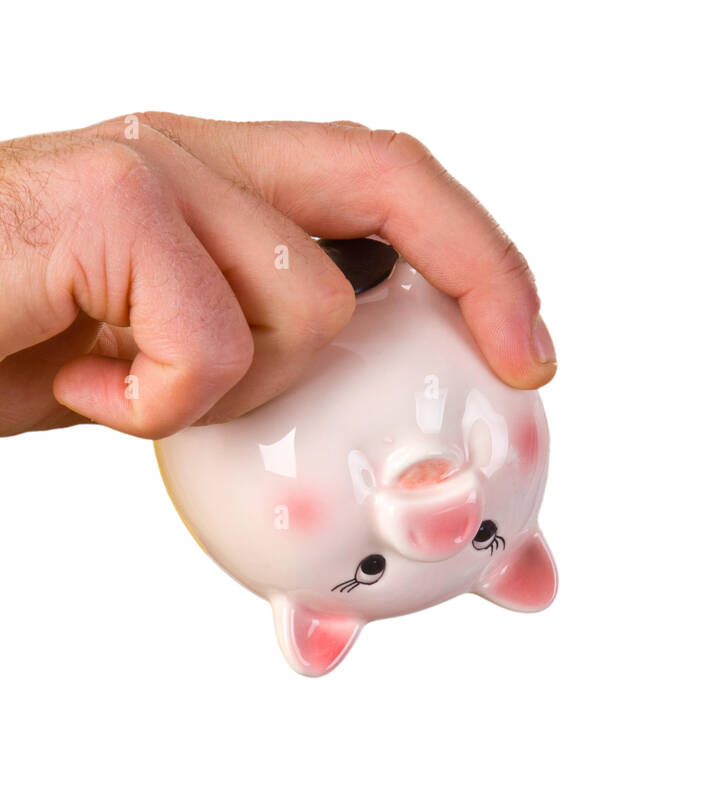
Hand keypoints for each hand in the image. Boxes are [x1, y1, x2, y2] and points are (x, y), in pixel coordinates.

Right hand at [0, 115, 555, 437]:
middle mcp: (198, 157)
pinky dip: (160, 404)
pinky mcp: (113, 196)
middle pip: (392, 176)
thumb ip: (267, 427)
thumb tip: (379, 556)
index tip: (529, 359)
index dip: (478, 261)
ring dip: (240, 394)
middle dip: (485, 271)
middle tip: (523, 365)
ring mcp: (155, 165)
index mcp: (220, 191)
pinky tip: (82, 382)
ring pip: (309, 302)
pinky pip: (215, 341)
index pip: (384, 191)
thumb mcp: (165, 397)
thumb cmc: (10, 356)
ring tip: (134, 391)